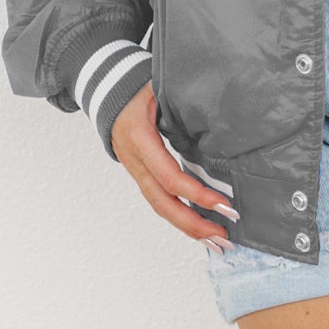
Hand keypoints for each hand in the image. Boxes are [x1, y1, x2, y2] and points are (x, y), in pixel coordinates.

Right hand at [110, 83, 238, 246]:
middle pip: (162, 202)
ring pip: (159, 206)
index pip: (169, 176)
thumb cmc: (137, 85)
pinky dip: (180, 217)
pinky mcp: (140, 173)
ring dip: (188, 228)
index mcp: (139, 138)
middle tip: (223, 237)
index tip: (224, 204)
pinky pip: (159, 200)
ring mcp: (135, 169)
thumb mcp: (161, 88)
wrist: (105, 87)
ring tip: (216, 243)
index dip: (196, 194)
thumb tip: (222, 122)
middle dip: (193, 224)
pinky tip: (199, 229)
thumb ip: (185, 106)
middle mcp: (134, 159)